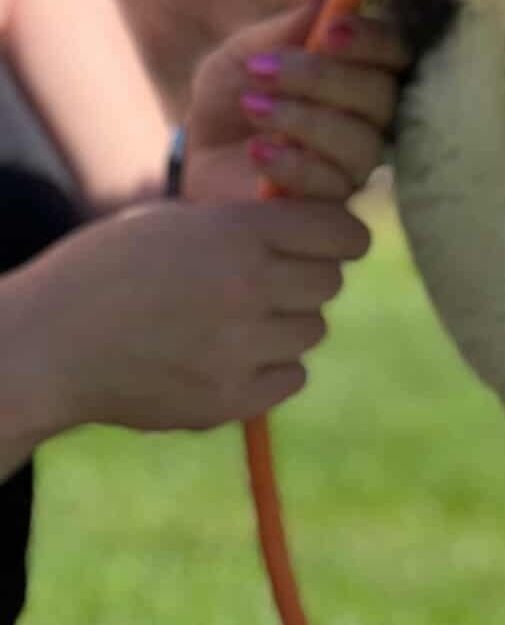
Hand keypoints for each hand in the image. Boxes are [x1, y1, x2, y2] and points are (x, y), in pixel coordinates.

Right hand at [15, 198, 370, 436]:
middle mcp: (248, 287)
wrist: (42, 345)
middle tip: (270, 279)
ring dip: (286, 322)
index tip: (337, 241)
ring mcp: (239, 348)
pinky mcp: (227, 401)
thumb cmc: (110, 270)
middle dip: (307, 276)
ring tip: (234, 319)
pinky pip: (291, 376)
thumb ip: (250, 225)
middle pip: (330, 282)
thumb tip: (322, 228)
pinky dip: (272, 367)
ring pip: (312, 329)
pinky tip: (230, 355)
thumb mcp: (180, 223)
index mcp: (239, 233)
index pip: (340, 232)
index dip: (343, 235)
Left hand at [182, 0, 408, 201]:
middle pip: (382, 95)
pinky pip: (333, 185)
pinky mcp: (335, 205)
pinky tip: (257, 151)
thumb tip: (327, 1)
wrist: (195, 160)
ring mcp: (357, 164)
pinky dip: (293, 164)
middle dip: (323, 77)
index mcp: (362, 70)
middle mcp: (373, 117)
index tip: (330, 31)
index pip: (396, 51)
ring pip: (362, 142)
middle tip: (264, 69)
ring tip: (252, 106)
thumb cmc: (229, 98)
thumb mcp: (241, 55)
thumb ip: (283, 30)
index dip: (372, 39)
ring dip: (304, 119)